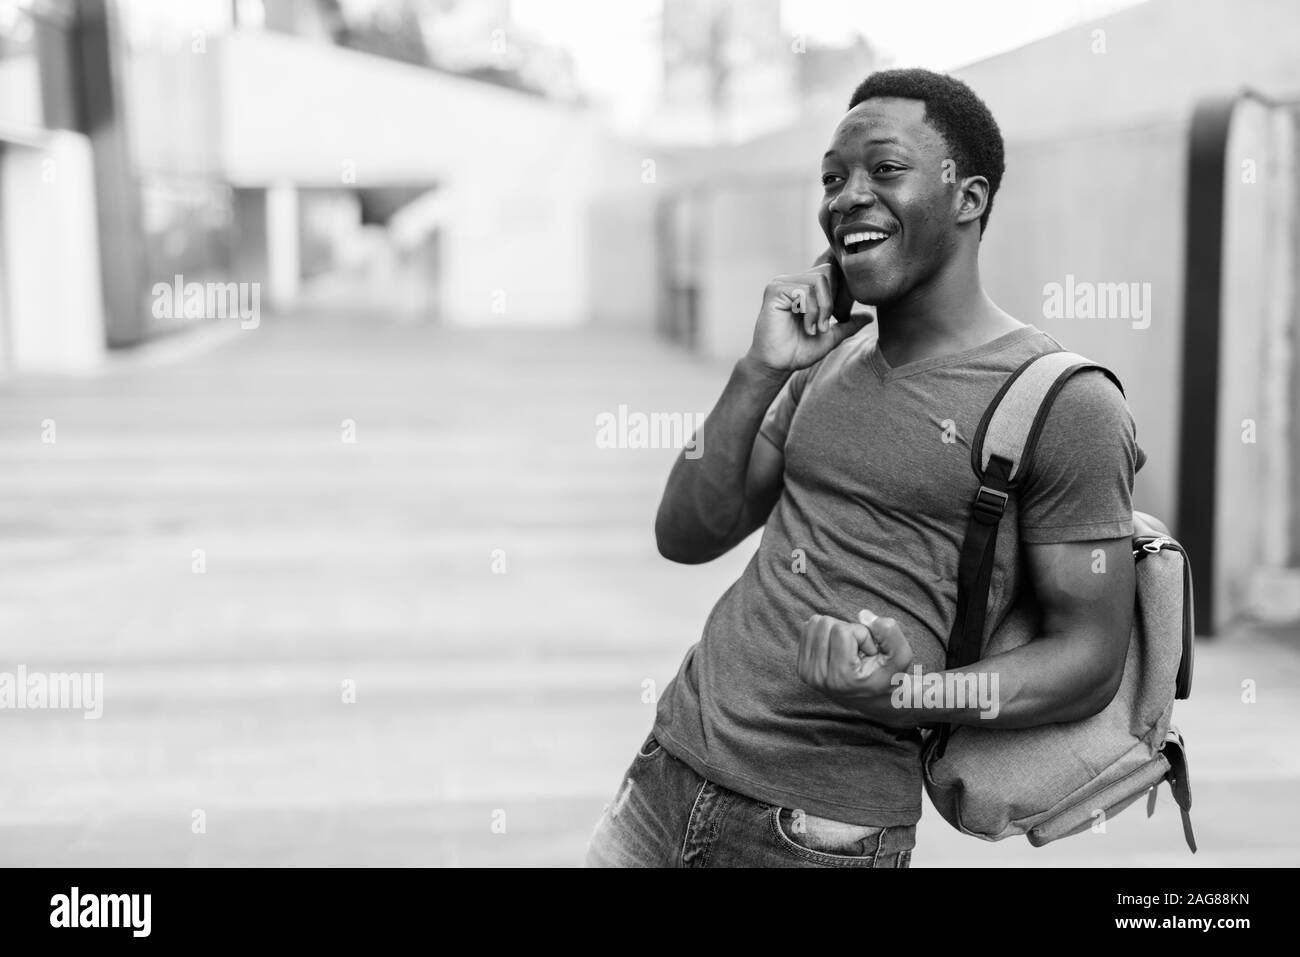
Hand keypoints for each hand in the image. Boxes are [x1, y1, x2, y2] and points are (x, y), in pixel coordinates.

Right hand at [746, 250, 867, 372]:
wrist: (777, 365)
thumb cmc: (799, 351)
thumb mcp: (831, 337)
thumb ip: (848, 324)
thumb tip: (870, 316)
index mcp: (804, 287)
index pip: (831, 272)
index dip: (839, 293)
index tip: (836, 318)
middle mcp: (792, 280)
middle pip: (828, 272)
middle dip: (832, 302)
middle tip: (824, 325)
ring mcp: (782, 283)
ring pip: (819, 280)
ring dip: (822, 309)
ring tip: (815, 328)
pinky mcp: (775, 290)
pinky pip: (805, 290)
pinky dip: (811, 311)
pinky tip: (807, 327)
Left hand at [796, 610, 914, 702]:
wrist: (875, 698)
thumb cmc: (889, 675)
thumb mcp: (901, 656)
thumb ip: (890, 632)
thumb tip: (862, 614)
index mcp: (840, 678)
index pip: (842, 631)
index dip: (862, 635)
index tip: (869, 654)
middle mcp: (818, 677)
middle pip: (826, 624)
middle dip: (848, 631)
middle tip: (858, 652)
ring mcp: (806, 673)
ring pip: (816, 623)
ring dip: (836, 631)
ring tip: (849, 651)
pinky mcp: (801, 667)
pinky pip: (808, 629)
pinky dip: (825, 633)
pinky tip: (837, 651)